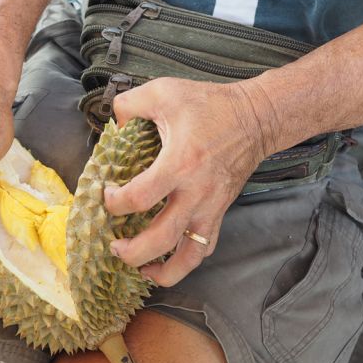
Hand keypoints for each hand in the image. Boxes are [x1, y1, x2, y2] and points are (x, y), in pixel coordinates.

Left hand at [107, 78, 269, 285]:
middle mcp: (195, 192)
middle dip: (132, 250)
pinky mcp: (219, 214)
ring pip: (187, 256)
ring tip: (138, 268)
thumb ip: (129, 104)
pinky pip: (204, 250)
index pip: (139, 198)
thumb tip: (111, 124)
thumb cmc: (209, 105)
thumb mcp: (164, 91)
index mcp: (180, 163)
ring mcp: (210, 208)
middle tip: (114, 245)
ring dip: (161, 271)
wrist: (255, 118)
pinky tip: (164, 264)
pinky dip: (184, 264)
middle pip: (161, 239)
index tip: (107, 194)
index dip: (115, 202)